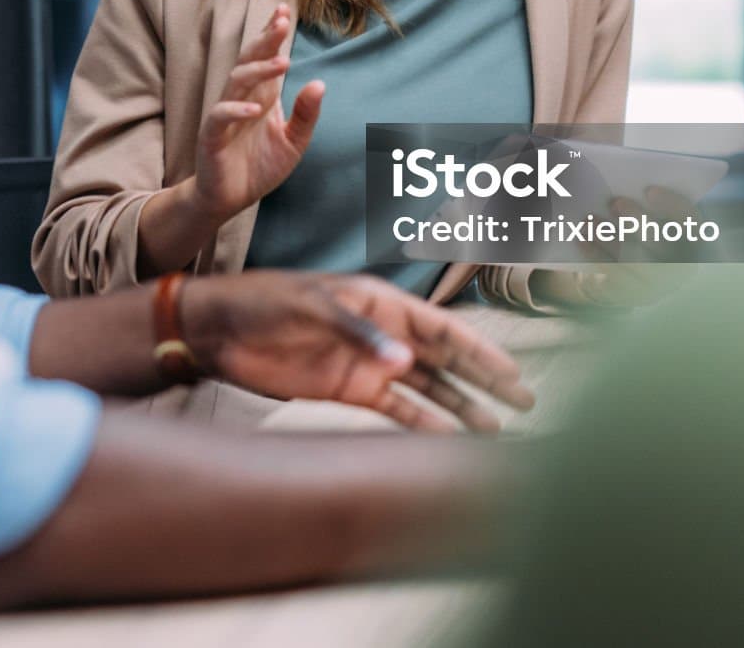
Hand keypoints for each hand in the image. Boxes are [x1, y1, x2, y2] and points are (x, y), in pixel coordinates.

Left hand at [181, 271, 535, 430]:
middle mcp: (382, 332)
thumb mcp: (310, 306)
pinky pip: (395, 409)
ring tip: (494, 432)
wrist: (219, 329)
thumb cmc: (263, 301)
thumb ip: (359, 332)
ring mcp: (369, 362)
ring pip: (427, 387)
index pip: (442, 326)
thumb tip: (407, 362)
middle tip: (525, 403)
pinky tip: (446, 441)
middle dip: (484, 380)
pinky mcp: (348, 389)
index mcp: (379, 301)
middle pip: (446, 358)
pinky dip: (422, 424)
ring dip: (460, 407)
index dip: (479, 349)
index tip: (511, 373)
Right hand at [191, 6, 324, 220]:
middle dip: (265, 40)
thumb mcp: (293, 142)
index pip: (265, 57)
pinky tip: (255, 110)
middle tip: (282, 22)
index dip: (272, 34)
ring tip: (282, 63)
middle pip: (250, 60)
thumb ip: (306, 115)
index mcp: (262, 95)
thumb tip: (320, 83)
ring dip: (258, 70)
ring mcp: (224, 115)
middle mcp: (242, 98)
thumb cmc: (259, 166)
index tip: (285, 11)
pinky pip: (220, 116)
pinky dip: (236, 111)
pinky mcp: (211, 135)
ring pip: (236, 81)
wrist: (229, 198)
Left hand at [541, 185, 697, 310]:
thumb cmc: (641, 232)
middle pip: (661, 243)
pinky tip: (582, 238)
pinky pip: (614, 274)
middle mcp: (682, 268)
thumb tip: (622, 176)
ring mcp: (658, 286)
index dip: (672, 205)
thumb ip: (645, 201)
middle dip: (637, 220)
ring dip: (609, 237)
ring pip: (634, 261)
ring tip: (589, 219)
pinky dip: (596, 254)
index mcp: (695, 242)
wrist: (628, 276)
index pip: (691, 222)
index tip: (649, 189)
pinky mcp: (633, 296)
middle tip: (615, 202)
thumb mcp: (649, 217)